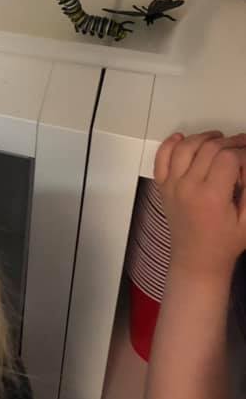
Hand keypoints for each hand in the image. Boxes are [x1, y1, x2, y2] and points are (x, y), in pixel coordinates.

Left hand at [154, 131, 245, 279]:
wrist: (197, 260)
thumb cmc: (225, 243)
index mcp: (212, 196)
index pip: (228, 158)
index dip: (243, 152)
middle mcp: (188, 187)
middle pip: (209, 149)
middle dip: (229, 142)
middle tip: (242, 143)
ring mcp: (172, 185)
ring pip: (185, 148)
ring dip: (203, 137)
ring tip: (219, 138)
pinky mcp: (163, 186)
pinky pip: (161, 158)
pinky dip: (170, 144)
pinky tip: (182, 138)